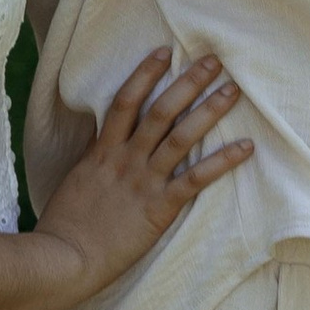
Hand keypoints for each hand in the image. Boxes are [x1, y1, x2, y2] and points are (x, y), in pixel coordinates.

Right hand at [33, 47, 250, 307]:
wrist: (63, 258)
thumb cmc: (64, 226)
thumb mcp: (76, 183)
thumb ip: (94, 161)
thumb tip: (103, 146)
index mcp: (102, 151)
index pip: (126, 101)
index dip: (146, 74)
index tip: (164, 52)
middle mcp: (126, 159)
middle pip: (161, 111)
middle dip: (189, 82)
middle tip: (213, 61)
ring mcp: (144, 181)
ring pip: (182, 136)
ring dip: (210, 111)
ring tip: (232, 90)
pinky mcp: (159, 207)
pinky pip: (196, 178)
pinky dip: (223, 161)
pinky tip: (246, 147)